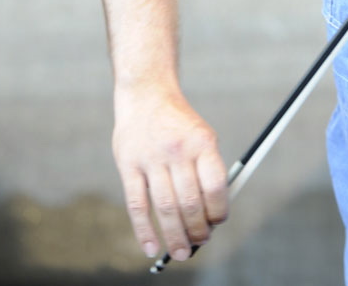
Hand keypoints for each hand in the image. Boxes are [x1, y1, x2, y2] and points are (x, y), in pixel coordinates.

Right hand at [112, 85, 228, 262]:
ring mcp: (151, 158)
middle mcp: (178, 150)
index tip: (217, 223)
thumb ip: (207, 171)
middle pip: (190, 202)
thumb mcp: (201, 136)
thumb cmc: (178, 124)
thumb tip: (212, 215)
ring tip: (182, 253)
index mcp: (202, 141)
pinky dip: (144, 231)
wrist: (147, 93)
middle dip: (197, 230)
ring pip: (166, 208)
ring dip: (175, 236)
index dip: (218, 210)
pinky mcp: (128, 165)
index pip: (215, 185)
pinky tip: (152, 247)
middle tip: (200, 243)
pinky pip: (137, 205)